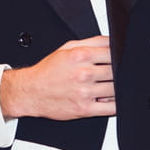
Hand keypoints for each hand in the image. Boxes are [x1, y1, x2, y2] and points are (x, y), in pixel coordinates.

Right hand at [1, 36, 115, 120]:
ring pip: (116, 89)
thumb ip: (91, 42)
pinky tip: (110, 99)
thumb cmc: (48, 71)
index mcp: (80, 56)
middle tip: (114, 73)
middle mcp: (83, 73)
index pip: (112, 52)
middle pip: (116, 71)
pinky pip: (111, 107)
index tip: (119, 59)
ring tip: (109, 85)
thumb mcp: (67, 48)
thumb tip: (112, 40)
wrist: (31, 92)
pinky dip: (115, 104)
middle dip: (119, 72)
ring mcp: (84, 92)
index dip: (119, 55)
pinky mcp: (85, 109)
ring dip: (117, 88)